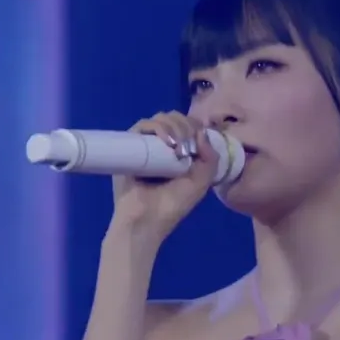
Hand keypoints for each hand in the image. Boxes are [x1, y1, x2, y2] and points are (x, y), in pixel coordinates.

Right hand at [110, 111, 217, 242]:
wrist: (147, 220)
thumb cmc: (172, 206)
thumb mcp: (200, 183)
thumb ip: (210, 159)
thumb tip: (201, 132)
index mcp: (177, 154)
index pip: (186, 126)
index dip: (195, 126)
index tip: (201, 136)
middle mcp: (160, 147)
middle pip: (173, 119)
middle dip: (185, 125)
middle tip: (187, 143)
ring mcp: (144, 145)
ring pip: (159, 119)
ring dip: (174, 125)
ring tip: (178, 145)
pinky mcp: (129, 146)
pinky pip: (142, 126)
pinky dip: (157, 127)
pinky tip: (167, 141)